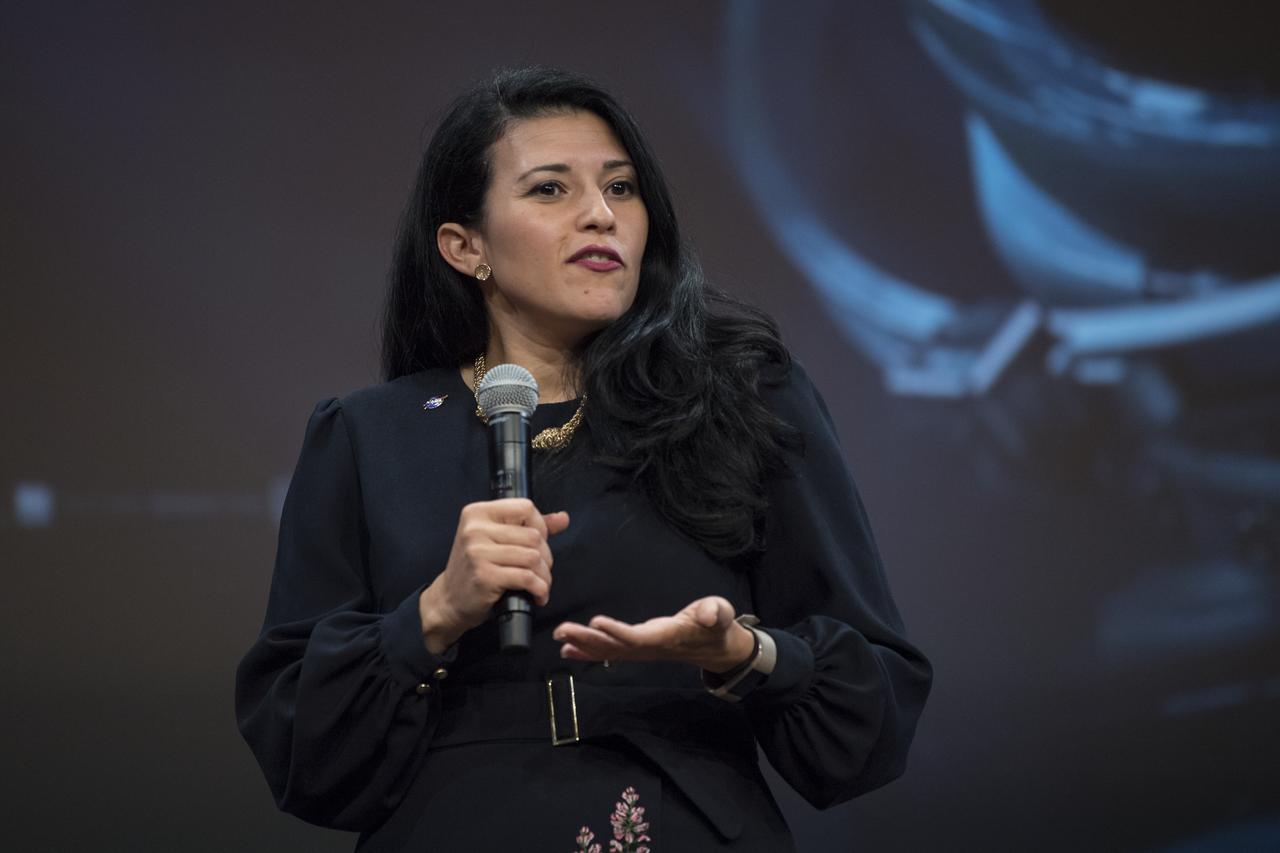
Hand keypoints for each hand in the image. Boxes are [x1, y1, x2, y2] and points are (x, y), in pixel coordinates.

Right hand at [419, 498, 569, 653]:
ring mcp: (478, 552)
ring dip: (544, 576)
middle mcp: (475, 529)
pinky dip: (539, 589)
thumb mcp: (496, 539)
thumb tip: (563, 518)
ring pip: (533, 557)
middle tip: (541, 570)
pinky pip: (527, 578)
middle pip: (533, 535)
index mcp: (478, 513)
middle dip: (545, 557)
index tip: (539, 543)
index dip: (540, 526)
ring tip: (540, 584)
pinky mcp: (485, 576)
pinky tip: (537, 594)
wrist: (450, 600)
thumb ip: (529, 526)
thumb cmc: (475, 568)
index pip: (525, 507)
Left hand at [553, 596, 756, 673]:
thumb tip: (710, 614)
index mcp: (668, 637)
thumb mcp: (721, 614)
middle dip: (587, 640)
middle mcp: (650, 647)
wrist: (714, 646)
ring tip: (559, 637)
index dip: (617, 632)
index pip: (639, 637)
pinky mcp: (637, 648)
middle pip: (615, 646)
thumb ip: (716, 613)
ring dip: (582, 644)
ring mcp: (642, 650)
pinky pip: (609, 652)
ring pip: (608, 650)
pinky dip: (588, 651)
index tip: (595, 622)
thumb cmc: (716, 625)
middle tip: (562, 631)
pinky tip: (568, 649)